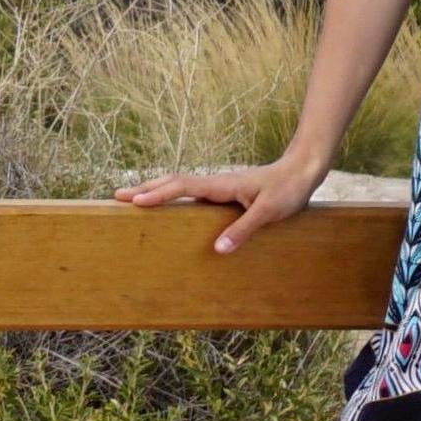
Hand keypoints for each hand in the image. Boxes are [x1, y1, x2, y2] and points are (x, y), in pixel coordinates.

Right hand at [114, 154, 324, 253]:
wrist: (302, 171)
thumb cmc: (288, 189)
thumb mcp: (269, 212)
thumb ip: (243, 229)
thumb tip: (217, 250)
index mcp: (221, 185)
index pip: (182, 187)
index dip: (158, 194)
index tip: (136, 201)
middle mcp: (214, 183)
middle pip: (172, 182)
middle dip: (145, 189)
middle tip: (117, 196)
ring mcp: (217, 187)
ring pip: (179, 185)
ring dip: (154, 190)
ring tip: (132, 198)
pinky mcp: (222, 192)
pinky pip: (189, 192)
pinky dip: (170, 194)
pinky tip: (166, 202)